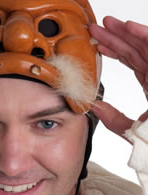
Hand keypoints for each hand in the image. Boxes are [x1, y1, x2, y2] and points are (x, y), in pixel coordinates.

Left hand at [89, 17, 147, 140]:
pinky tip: (127, 27)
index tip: (97, 46)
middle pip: (135, 50)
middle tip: (95, 29)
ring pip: (143, 44)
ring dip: (125, 32)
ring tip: (106, 23)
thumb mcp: (129, 129)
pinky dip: (143, 35)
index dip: (114, 52)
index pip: (131, 62)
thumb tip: (94, 108)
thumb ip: (113, 119)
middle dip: (114, 37)